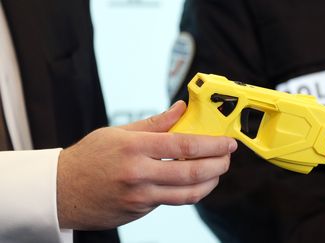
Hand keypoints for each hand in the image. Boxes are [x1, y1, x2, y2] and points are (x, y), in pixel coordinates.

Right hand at [56, 101, 236, 229]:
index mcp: (134, 147)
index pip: (184, 146)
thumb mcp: (119, 132)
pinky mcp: (140, 211)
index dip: (212, 144)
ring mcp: (140, 196)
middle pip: (192, 172)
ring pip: (188, 194)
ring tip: (217, 171)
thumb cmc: (90, 157)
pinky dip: (188, 191)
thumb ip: (155, 123)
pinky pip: (171, 201)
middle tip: (228, 157)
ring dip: (210, 183)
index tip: (228, 142)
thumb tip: (182, 109)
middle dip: (219, 164)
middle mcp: (139, 173)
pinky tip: (193, 181)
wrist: (62, 190)